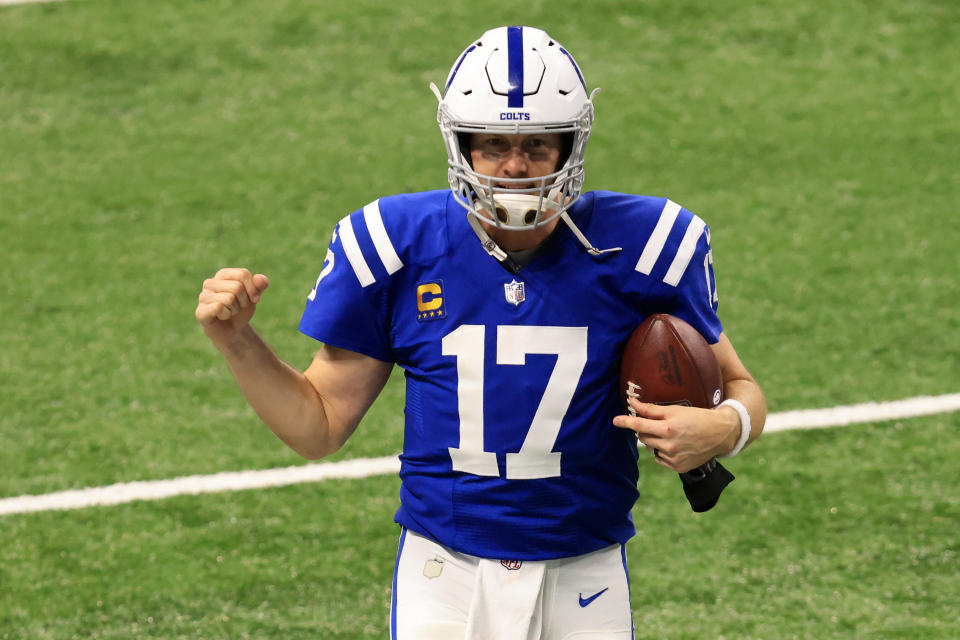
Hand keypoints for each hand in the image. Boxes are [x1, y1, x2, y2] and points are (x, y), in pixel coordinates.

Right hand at [195, 268, 269, 340]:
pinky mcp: (200, 311)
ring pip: (229, 298)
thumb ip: (261, 284)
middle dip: (243, 301)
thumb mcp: (254, 296)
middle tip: (237, 307)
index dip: (253, 289)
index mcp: (223, 274)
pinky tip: (221, 317)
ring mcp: (203, 296)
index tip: (254, 299)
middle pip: (237, 287)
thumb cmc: (241, 309)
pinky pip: (218, 307)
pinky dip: (226, 315)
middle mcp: (210, 282)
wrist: (232, 330)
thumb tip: (260, 278)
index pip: (243, 274)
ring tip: (229, 311)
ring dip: (235, 309)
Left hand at [612, 398, 738, 472]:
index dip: (626, 422)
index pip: (639, 425)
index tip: (615, 421)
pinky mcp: (678, 468)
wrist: (720, 434)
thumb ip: (652, 409)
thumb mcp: (675, 410)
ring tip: (672, 435)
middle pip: (643, 438)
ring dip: (656, 441)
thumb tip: (633, 404)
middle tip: (659, 425)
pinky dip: (664, 452)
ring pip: (652, 449)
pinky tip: (677, 446)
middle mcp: (669, 446)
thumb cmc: (697, 418)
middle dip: (646, 430)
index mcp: (668, 429)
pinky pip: (660, 459)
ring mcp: (673, 459)